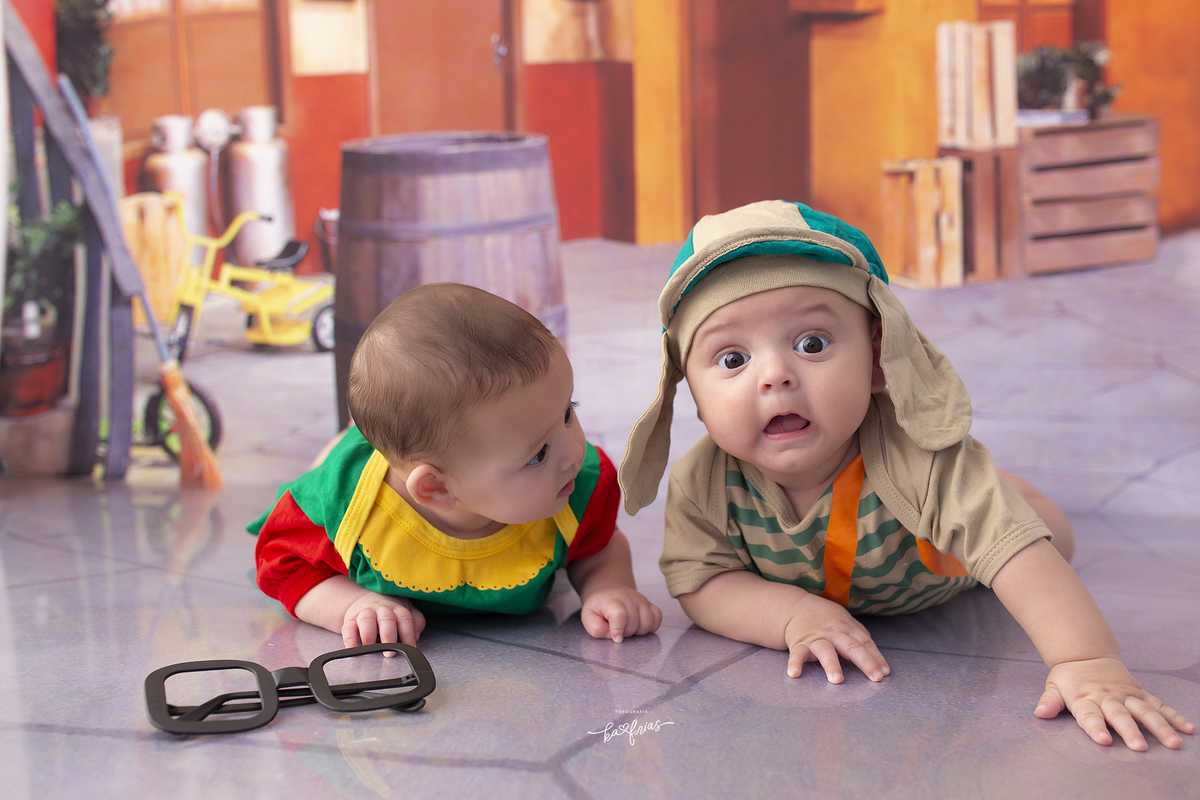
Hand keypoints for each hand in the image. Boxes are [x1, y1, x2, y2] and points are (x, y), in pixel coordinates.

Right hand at [341, 591, 425, 648]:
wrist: (365, 600)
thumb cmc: (389, 611)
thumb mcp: (406, 611)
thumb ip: (416, 622)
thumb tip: (417, 636)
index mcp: (397, 608)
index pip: (405, 619)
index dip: (409, 634)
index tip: (410, 648)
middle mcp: (381, 609)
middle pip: (386, 619)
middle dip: (389, 636)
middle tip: (390, 652)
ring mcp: (365, 614)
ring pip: (366, 620)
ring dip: (369, 636)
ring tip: (371, 649)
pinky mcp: (350, 621)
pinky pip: (348, 628)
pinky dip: (349, 639)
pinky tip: (352, 649)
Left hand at [580, 586, 662, 642]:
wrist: (609, 592)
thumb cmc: (599, 607)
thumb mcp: (588, 617)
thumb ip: (595, 628)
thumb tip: (612, 636)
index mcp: (611, 600)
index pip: (619, 615)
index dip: (618, 630)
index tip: (616, 638)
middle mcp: (629, 597)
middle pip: (634, 622)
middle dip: (626, 632)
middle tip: (618, 630)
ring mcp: (641, 600)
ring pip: (648, 622)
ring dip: (638, 631)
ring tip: (628, 628)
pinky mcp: (650, 604)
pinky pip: (658, 618)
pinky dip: (651, 626)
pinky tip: (639, 626)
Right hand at [783, 593, 888, 682]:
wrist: (797, 606)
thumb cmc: (828, 619)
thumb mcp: (847, 623)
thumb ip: (861, 638)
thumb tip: (877, 659)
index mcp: (848, 629)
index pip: (865, 643)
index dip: (876, 658)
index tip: (884, 673)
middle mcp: (834, 633)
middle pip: (851, 647)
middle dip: (865, 662)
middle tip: (875, 677)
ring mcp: (816, 639)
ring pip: (825, 651)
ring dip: (831, 664)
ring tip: (837, 679)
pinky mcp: (799, 643)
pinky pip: (797, 654)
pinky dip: (795, 664)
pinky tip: (794, 674)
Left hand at [1038, 656, 1194, 749]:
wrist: (1086, 654)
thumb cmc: (1069, 677)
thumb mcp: (1054, 686)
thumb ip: (1049, 701)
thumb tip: (1039, 712)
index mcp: (1085, 698)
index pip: (1089, 715)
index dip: (1095, 728)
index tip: (1104, 740)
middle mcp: (1107, 697)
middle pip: (1119, 715)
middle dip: (1129, 731)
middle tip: (1139, 748)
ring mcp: (1126, 694)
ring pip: (1145, 711)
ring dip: (1160, 727)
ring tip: (1173, 743)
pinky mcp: (1139, 692)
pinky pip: (1159, 705)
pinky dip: (1174, 716)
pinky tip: (1188, 729)